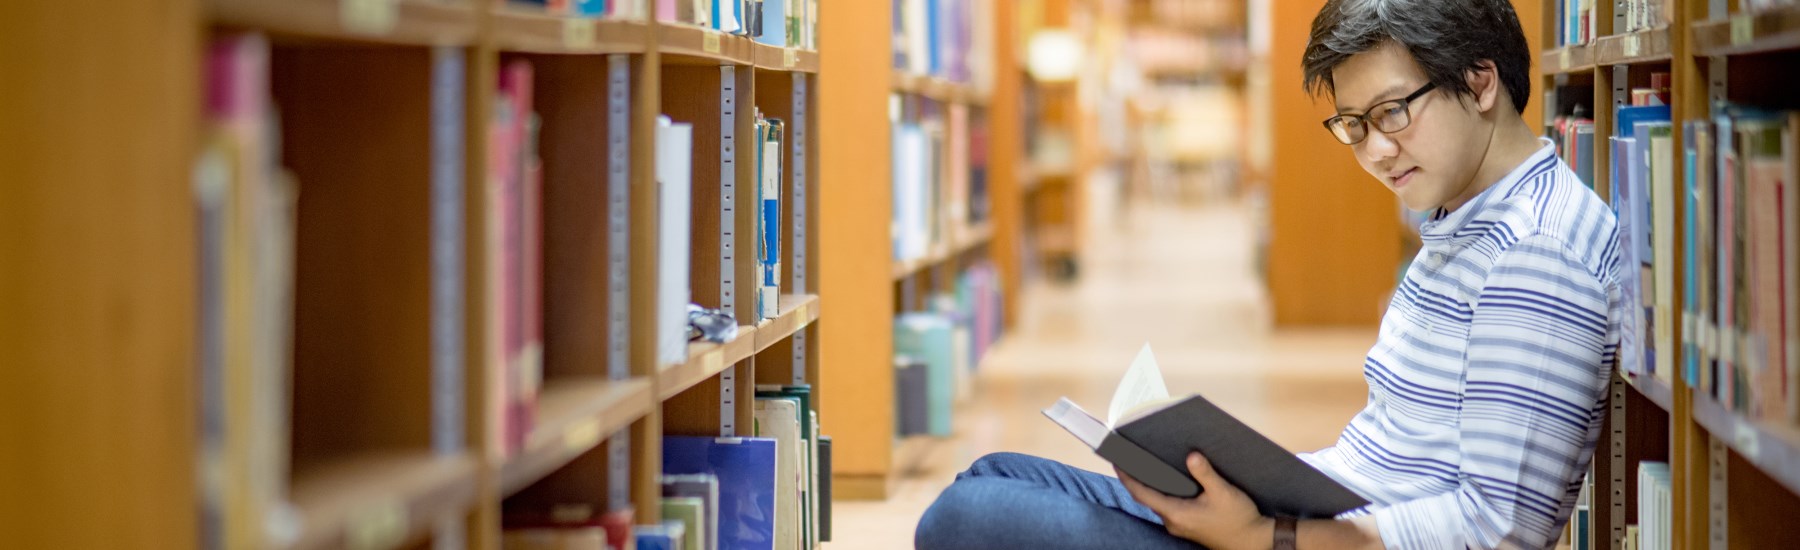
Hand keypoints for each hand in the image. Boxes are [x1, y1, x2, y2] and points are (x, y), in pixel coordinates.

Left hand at [1117, 452, 1273, 549]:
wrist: (1253, 541)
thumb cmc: (1238, 519)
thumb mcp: (1223, 492)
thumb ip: (1205, 473)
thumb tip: (1191, 456)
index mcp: (1176, 513)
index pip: (1142, 494)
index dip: (1127, 478)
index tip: (1117, 462)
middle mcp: (1173, 521)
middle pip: (1148, 497)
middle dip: (1139, 478)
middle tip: (1132, 457)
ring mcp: (1180, 525)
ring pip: (1159, 502)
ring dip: (1153, 485)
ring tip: (1150, 464)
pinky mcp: (1188, 525)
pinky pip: (1170, 506)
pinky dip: (1166, 492)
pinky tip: (1172, 480)